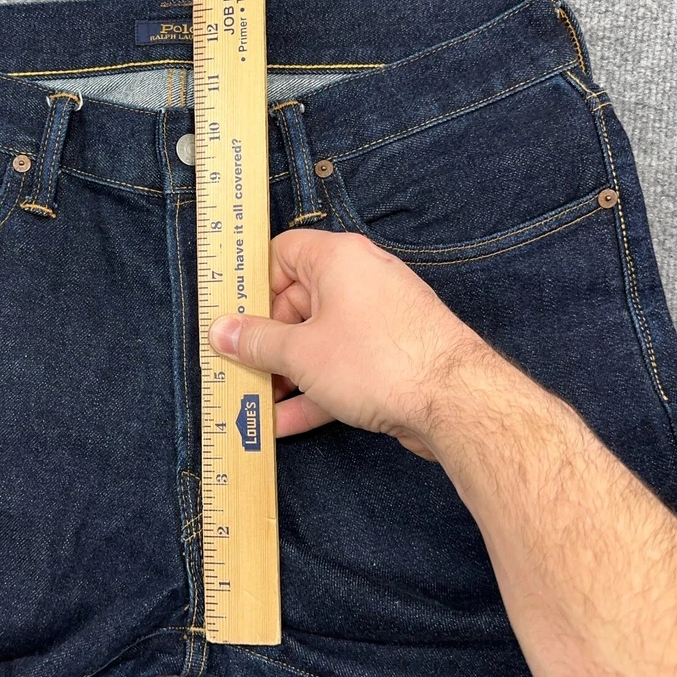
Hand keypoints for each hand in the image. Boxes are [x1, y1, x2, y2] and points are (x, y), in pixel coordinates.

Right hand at [206, 228, 484, 460]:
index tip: (230, 318)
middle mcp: (359, 279)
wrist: (456, 402)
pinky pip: (341, 364)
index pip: (281, 253)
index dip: (252, 285)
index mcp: (337, 259)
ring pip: (318, 339)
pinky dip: (316, 389)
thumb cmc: (378, 360)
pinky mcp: (391, 353)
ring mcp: (378, 318)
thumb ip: (255, 341)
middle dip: (266, 341)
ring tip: (258, 402)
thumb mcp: (300, 353)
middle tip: (238, 368)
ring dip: (287, 372)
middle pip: (296, 302)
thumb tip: (220, 331)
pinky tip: (287, 423)